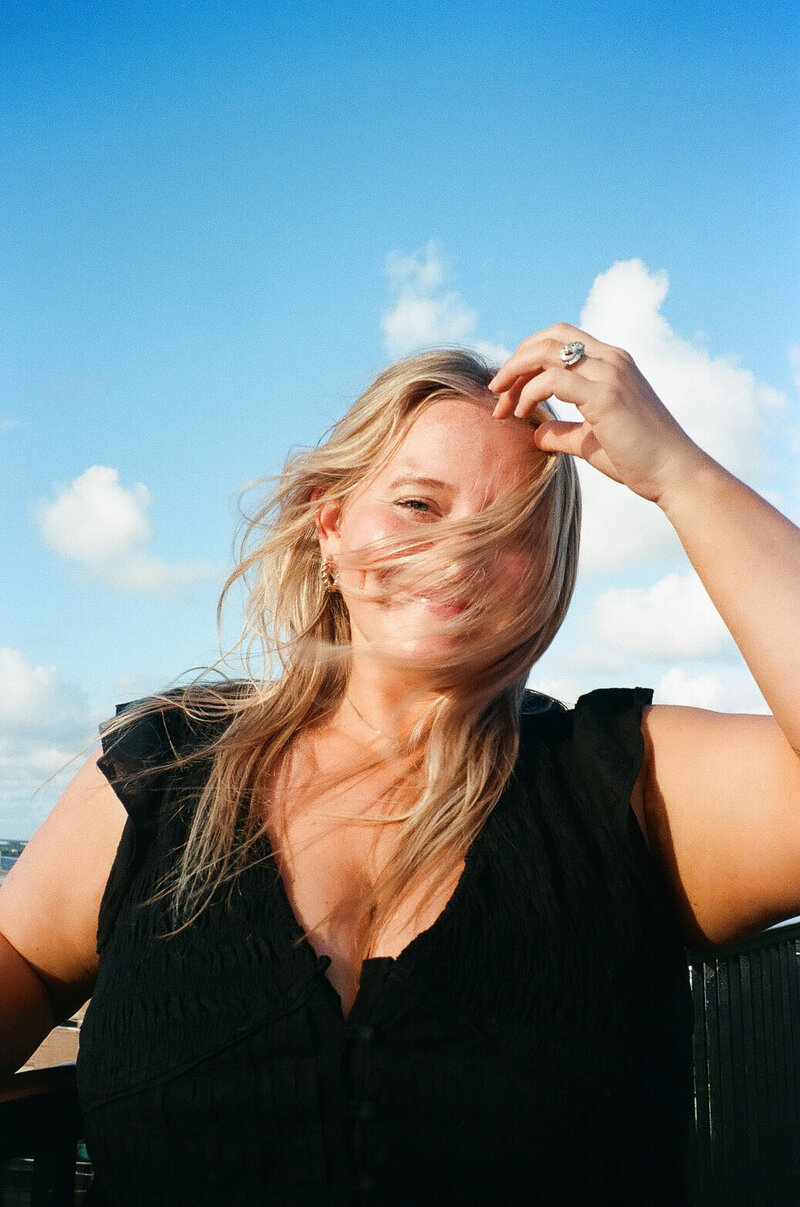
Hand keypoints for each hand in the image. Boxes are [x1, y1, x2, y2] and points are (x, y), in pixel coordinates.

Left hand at [488, 323, 704, 505]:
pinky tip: (523, 415)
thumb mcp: (592, 441)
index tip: (510, 390)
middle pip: (548, 337)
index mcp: (613, 363)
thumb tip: (535, 434)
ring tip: (501, 406)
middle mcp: (612, 359)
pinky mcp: (606, 395)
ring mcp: (610, 373)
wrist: (674, 474)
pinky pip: (552, 380)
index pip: (560, 339)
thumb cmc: (639, 461)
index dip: (528, 357)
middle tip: (496, 392)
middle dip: (515, 361)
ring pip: (545, 352)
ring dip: (514, 375)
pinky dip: (529, 394)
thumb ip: (563, 434)